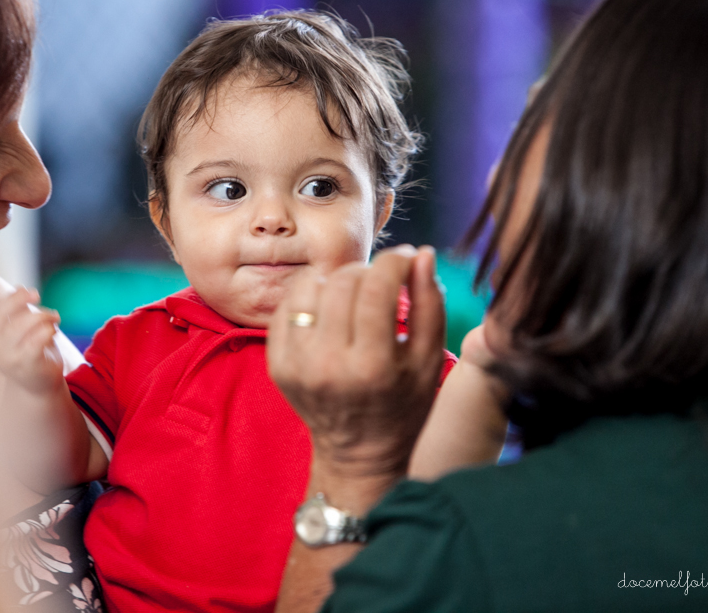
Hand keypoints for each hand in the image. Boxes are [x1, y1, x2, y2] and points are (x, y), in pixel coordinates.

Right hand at [0, 287, 63, 393]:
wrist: (39, 384)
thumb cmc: (29, 352)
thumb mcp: (19, 330)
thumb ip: (17, 312)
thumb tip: (19, 287)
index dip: (10, 297)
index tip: (27, 290)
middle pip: (1, 316)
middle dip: (19, 300)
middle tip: (37, 295)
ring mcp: (7, 358)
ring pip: (22, 325)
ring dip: (42, 315)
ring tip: (54, 317)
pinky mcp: (26, 365)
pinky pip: (37, 340)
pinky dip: (48, 330)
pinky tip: (54, 331)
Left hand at [268, 245, 445, 483]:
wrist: (358, 453)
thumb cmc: (404, 405)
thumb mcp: (429, 360)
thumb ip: (430, 304)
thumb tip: (421, 253)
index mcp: (372, 366)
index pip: (377, 287)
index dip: (395, 262)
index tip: (406, 259)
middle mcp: (328, 364)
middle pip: (343, 282)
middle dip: (369, 270)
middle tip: (383, 282)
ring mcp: (296, 364)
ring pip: (310, 286)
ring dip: (337, 280)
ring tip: (355, 297)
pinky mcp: (277, 363)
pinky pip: (287, 306)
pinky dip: (311, 298)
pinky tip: (330, 312)